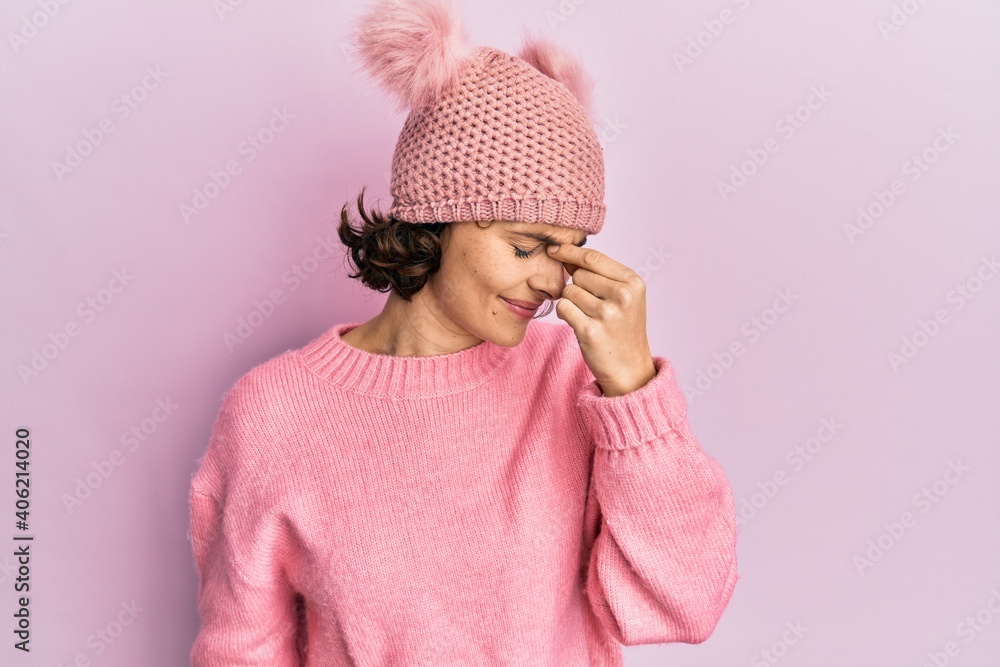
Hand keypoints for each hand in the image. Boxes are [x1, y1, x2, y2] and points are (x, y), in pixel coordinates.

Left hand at [546, 243, 656, 396]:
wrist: (630, 368)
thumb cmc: (622, 329)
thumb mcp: (623, 297)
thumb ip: (598, 274)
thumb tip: (565, 253)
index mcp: (633, 282)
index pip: (593, 258)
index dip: (570, 252)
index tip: (554, 249)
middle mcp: (622, 296)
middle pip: (578, 275)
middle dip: (577, 287)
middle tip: (592, 306)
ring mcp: (607, 314)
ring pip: (568, 291)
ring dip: (571, 302)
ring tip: (588, 317)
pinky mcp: (590, 331)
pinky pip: (563, 308)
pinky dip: (565, 314)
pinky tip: (579, 324)